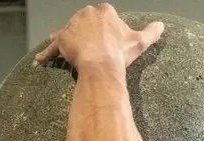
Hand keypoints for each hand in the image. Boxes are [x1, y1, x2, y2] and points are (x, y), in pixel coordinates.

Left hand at [34, 3, 163, 69]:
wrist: (102, 65)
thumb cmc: (120, 52)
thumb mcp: (140, 42)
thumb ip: (151, 32)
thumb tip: (161, 26)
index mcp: (104, 11)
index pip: (105, 15)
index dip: (107, 28)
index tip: (110, 39)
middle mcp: (86, 14)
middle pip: (86, 21)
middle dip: (89, 32)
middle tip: (96, 47)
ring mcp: (71, 26)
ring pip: (70, 31)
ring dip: (70, 39)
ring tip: (72, 50)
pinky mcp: (61, 40)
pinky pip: (53, 47)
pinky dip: (48, 53)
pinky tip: (41, 59)